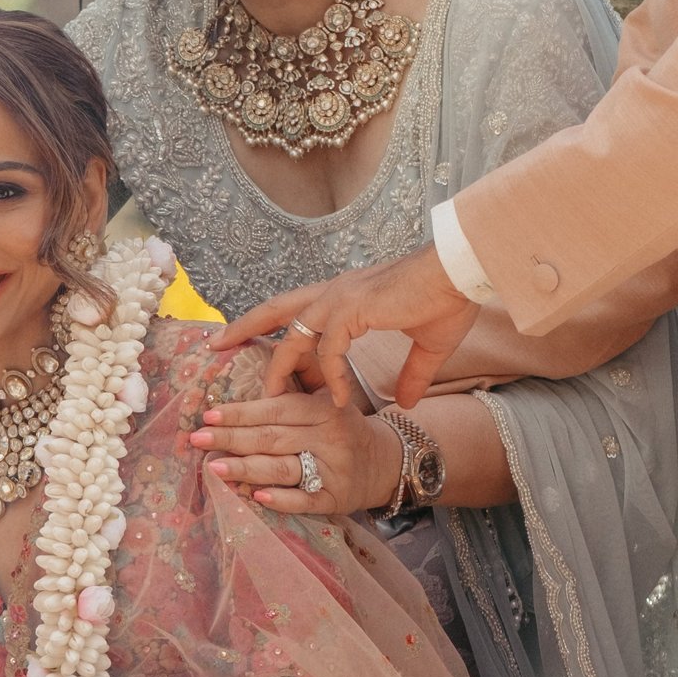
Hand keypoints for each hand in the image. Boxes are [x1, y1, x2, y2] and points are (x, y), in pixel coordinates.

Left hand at [190, 380, 400, 518]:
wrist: (385, 462)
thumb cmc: (340, 430)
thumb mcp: (323, 403)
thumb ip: (288, 397)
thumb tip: (236, 401)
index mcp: (323, 409)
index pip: (275, 409)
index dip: (240, 413)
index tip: (208, 416)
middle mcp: (329, 438)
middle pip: (272, 438)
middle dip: (232, 439)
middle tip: (197, 439)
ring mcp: (333, 470)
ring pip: (283, 468)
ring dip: (246, 468)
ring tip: (215, 468)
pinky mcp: (335, 498)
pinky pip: (304, 500)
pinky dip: (280, 499)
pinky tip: (256, 497)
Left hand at [215, 241, 479, 409]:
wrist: (462, 273)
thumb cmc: (447, 299)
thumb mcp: (427, 346)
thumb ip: (411, 374)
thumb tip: (406, 404)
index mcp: (346, 295)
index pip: (296, 308)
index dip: (271, 324)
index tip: (249, 341)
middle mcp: (336, 293)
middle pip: (276, 309)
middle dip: (244, 327)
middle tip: (215, 344)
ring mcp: (341, 299)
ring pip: (293, 335)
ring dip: (279, 368)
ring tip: (268, 398)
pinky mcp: (353, 309)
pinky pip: (329, 351)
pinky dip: (330, 377)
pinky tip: (338, 399)